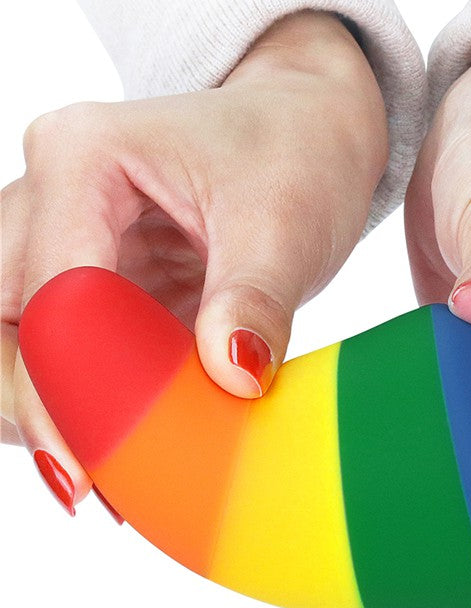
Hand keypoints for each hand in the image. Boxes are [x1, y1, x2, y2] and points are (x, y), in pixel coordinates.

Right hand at [1, 10, 387, 515]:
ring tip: (100, 476)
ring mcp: (56, 234)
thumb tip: (232, 379)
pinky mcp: (80, 274)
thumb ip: (254, 299)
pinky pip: (50, 345)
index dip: (64, 386)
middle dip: (31, 401)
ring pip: (9, 334)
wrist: (305, 127)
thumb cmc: (295, 152)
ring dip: (43, 406)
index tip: (91, 466)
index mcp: (85, 156)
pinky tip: (112, 448)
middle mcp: (49, 191)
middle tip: (86, 480)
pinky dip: (73, 400)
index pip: (50, 290)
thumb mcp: (286, 222)